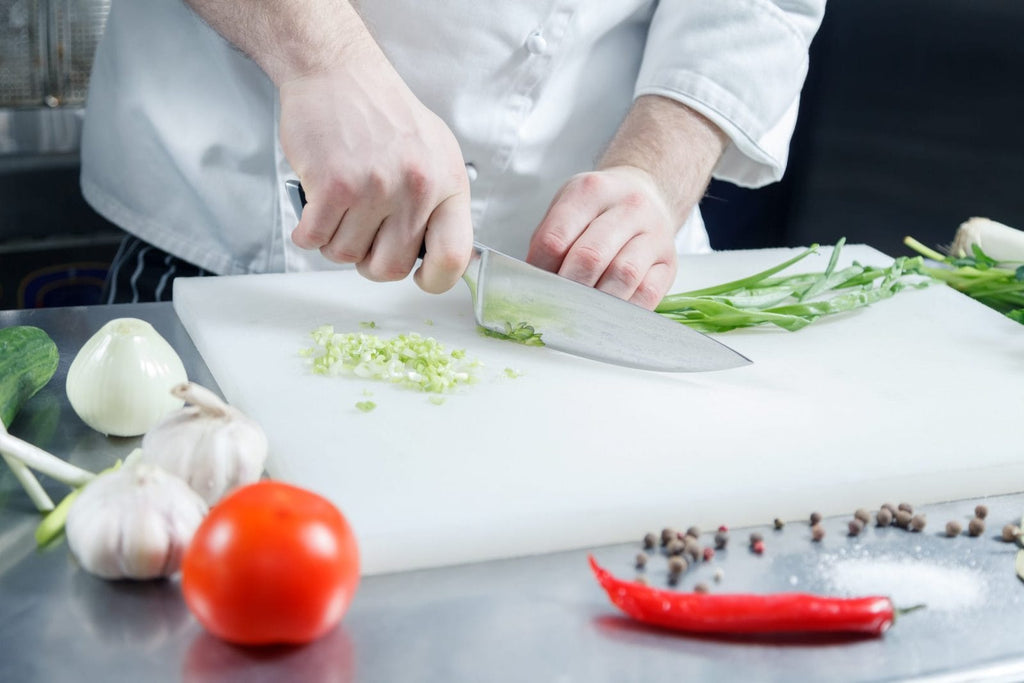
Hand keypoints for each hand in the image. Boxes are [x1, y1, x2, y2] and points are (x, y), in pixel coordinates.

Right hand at [279, 60, 472, 293]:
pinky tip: (316, 208)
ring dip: (335, 242)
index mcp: (447, 183)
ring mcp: (375, 188)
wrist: (337, 71)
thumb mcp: (435, 153)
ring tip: (339, 210)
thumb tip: (441, 253)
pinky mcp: (334, 185)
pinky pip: (315, 239)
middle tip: (363, 237)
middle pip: (391, 268)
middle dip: (370, 262)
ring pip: (347, 256)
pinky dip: (307, 232)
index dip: (434, 280)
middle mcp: (416, 188)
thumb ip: (440, 204)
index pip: (453, 258)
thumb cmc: (382, 111)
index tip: (418, 276)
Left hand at [526, 166, 677, 309]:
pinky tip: (608, 314)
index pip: (556, 239)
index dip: (539, 271)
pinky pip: (647, 294)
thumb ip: (549, 241)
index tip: (533, 289)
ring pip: (622, 276)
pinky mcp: (669, 262)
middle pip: (590, 257)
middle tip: (555, 306)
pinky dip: (624, 311)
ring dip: (596, 303)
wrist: (646, 194)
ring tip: (579, 313)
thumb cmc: (598, 209)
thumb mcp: (568, 208)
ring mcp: (654, 234)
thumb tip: (533, 285)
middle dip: (567, 289)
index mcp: (592, 190)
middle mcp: (628, 207)